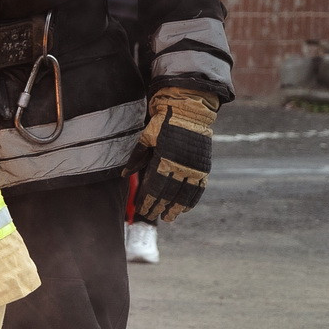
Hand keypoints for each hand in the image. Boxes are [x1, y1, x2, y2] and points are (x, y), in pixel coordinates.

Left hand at [127, 86, 216, 221]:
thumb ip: (137, 157)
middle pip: (168, 193)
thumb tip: (124, 174)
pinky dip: (192, 199)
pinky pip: (199, 187)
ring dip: (176, 208)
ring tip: (169, 218)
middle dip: (159, 206)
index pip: (155, 186)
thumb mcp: (146, 137)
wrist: (189, 110)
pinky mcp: (204, 165)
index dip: (148, 200)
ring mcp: (193, 166)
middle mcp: (180, 164)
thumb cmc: (164, 122)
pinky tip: (186, 208)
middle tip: (152, 216)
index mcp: (164, 158)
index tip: (142, 210)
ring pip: (184, 193)